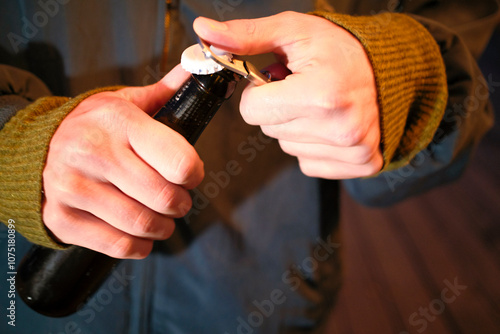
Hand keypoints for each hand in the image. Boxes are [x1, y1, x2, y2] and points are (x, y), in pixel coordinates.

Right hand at [42, 65, 203, 258]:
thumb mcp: (124, 102)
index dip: (194, 174)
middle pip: (164, 197)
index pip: (179, 162)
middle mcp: (93, 153)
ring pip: (143, 224)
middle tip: (178, 200)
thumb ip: (164, 92)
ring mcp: (73, 188)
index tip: (190, 175)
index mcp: (118, 121)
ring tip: (162, 218)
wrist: (36, 150)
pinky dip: (139, 246)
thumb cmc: (93, 126)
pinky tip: (141, 235)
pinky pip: (118, 245)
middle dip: (181, 203)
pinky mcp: (62, 218)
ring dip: (163, 227)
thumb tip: (197, 68)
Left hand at [194, 11, 382, 178]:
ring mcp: (353, 151)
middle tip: (304, 88)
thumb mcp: (292, 31)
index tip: (280, 79)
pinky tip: (330, 124)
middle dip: (278, 108)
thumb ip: (246, 36)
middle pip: (268, 130)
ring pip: (287, 147)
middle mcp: (340, 129)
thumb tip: (204, 32)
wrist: (388, 69)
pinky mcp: (362, 164)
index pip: (251, 111)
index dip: (259, 92)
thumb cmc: (340, 49)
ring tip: (320, 104)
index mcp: (321, 95)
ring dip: (295, 126)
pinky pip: (308, 163)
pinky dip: (312, 144)